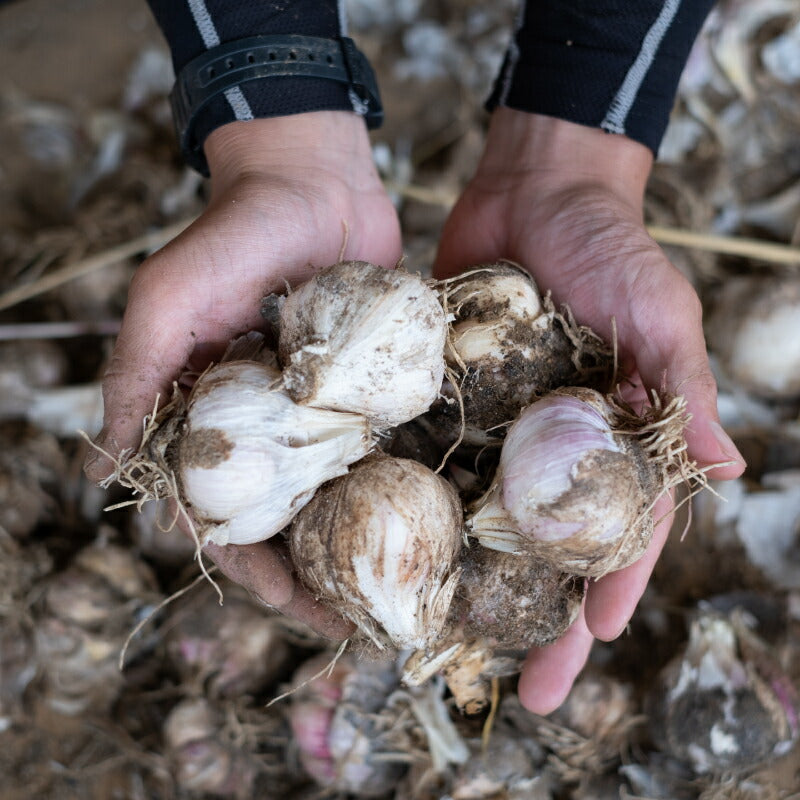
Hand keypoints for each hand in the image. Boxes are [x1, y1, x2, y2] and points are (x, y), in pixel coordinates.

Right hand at [85, 111, 401, 636]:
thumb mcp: (168, 300)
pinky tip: (437, 514)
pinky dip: (402, 480)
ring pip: (342, 494)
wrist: (312, 181)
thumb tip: (100, 467)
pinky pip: (384, 442)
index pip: (227, 517)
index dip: (257, 570)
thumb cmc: (231, 236)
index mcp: (212, 422)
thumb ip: (136, 377)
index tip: (298, 608)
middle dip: (322, 572)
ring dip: (367, 539)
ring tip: (410, 585)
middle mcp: (268, 427)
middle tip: (369, 619)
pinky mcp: (368, 386)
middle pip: (293, 521)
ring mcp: (322, 410)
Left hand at [434, 108, 745, 712]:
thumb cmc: (607, 245)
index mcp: (618, 432)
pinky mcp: (455, 398)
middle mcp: (558, 442)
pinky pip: (441, 458)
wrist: (532, 189)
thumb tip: (730, 472)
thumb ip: (681, 387)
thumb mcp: (656, 311)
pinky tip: (403, 548)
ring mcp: (503, 424)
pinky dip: (426, 504)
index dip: (612, 586)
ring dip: (478, 580)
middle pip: (551, 545)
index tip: (595, 642)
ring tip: (456, 642)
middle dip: (543, 613)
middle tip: (524, 686)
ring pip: (491, 519)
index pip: (621, 526)